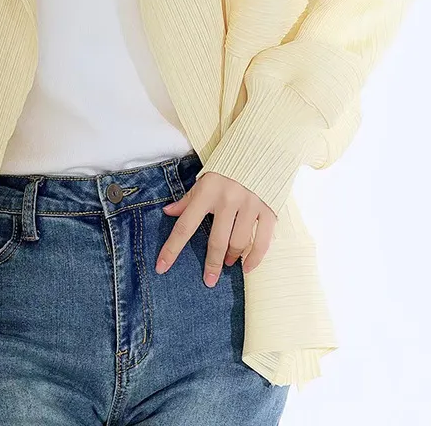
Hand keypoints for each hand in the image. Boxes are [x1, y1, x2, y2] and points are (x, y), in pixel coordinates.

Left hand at [156, 171, 275, 285]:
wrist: (259, 151)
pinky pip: (263, 240)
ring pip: (239, 242)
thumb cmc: (225, 170)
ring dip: (232, 257)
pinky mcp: (269, 209)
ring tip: (229, 263)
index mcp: (206, 192)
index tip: (162, 267)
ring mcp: (250, 204)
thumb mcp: (202, 182)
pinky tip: (247, 267)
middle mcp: (228, 199)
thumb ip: (187, 200)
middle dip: (212, 263)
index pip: (185, 226)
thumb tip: (167, 212)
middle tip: (209, 280)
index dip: (172, 249)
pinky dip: (255, 257)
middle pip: (216, 241)